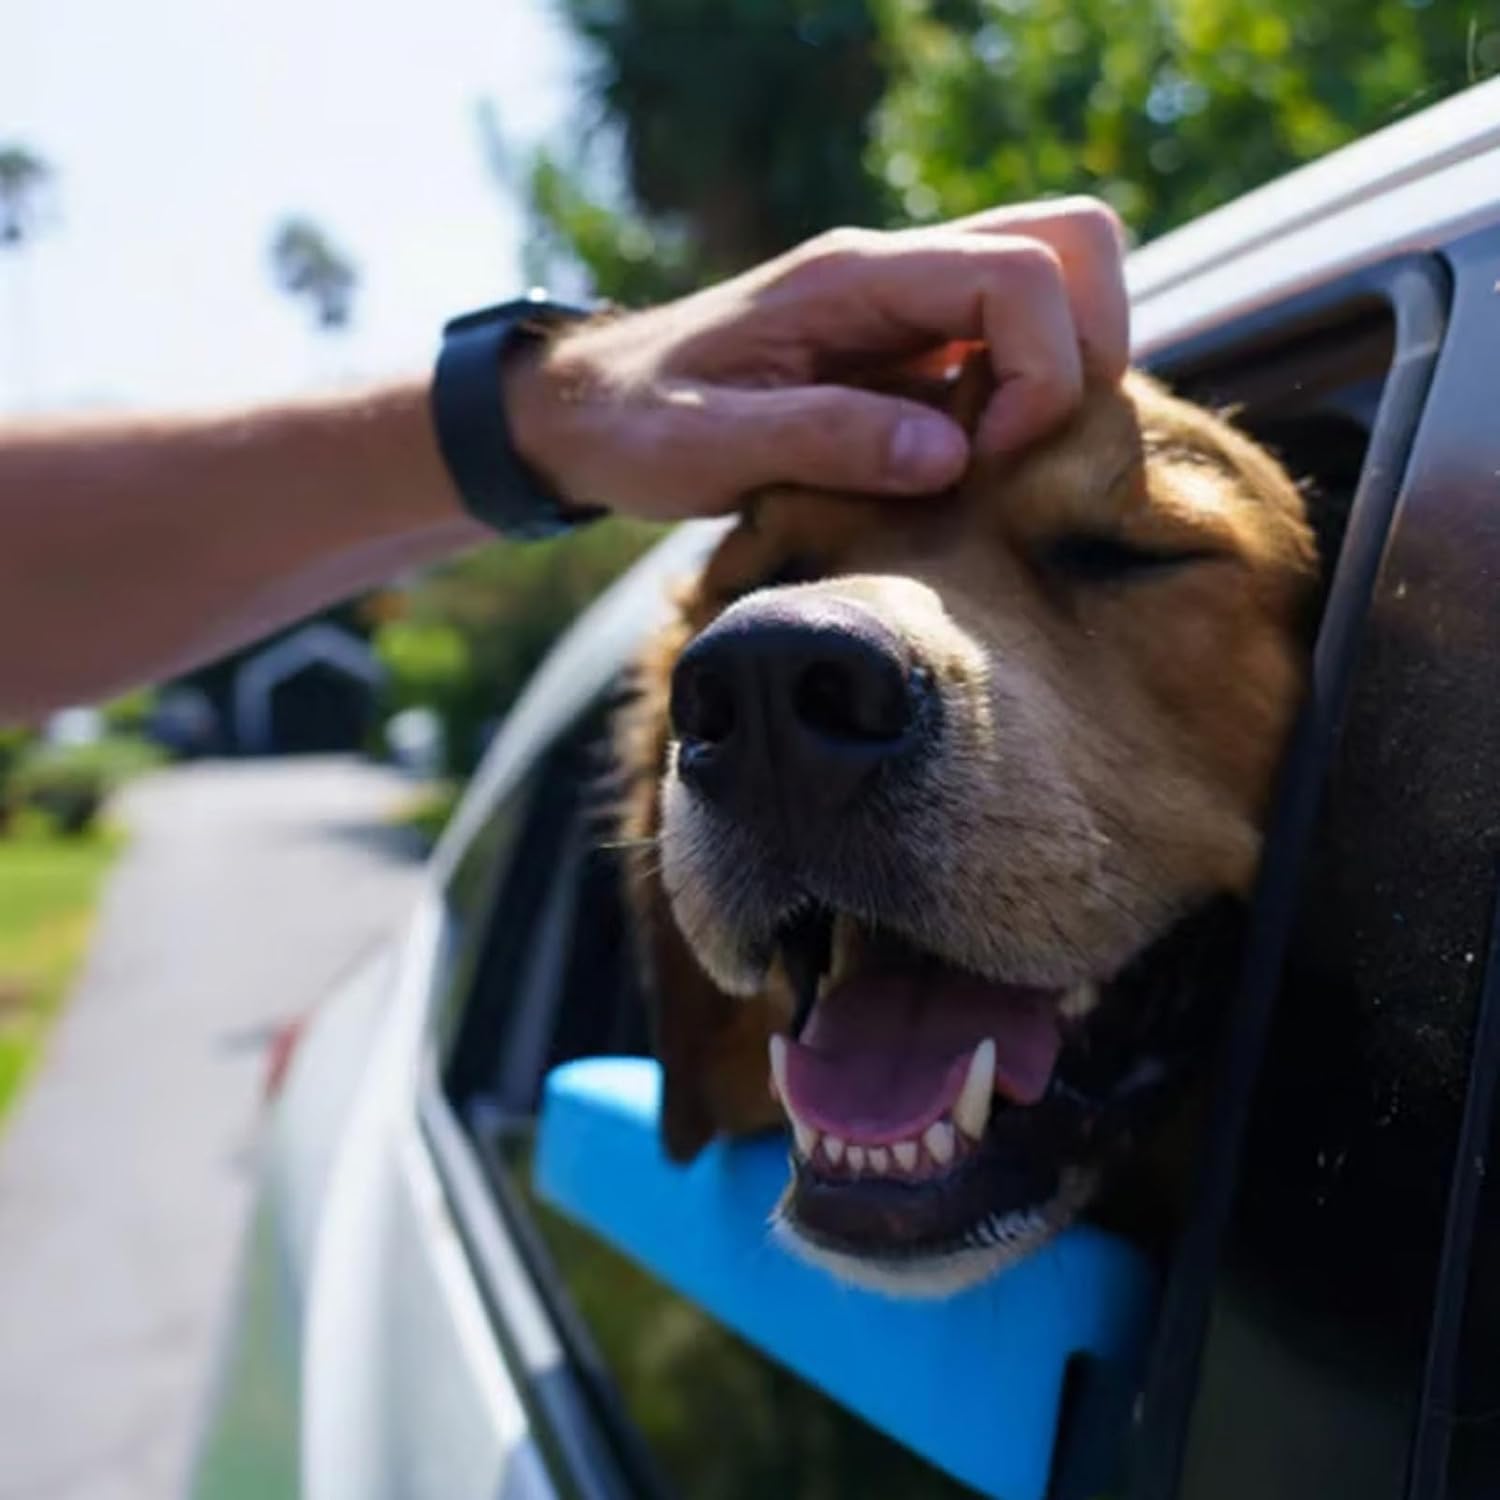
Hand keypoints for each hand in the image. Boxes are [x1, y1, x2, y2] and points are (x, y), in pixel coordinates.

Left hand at [503, 197, 1127, 521]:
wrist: (592, 412)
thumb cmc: (638, 426)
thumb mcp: (709, 446)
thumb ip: (826, 441)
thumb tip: (950, 454)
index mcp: (855, 277)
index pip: (1022, 272)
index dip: (1041, 371)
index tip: (983, 460)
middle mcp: (898, 274)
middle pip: (1071, 247)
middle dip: (1082, 354)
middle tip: (1014, 452)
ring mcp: (913, 308)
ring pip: (1056, 292)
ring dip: (1057, 380)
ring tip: (986, 466)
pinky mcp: (912, 351)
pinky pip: (1012, 348)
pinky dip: (1023, 405)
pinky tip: (962, 467)